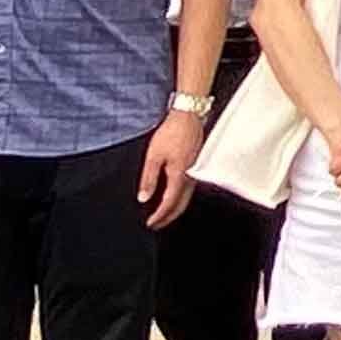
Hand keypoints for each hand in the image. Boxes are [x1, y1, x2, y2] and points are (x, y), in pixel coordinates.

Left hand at [138, 111, 208, 229]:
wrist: (189, 115)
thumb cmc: (172, 132)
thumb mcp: (153, 156)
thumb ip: (149, 178)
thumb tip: (143, 197)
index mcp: (179, 175)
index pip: (169, 203)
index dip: (159, 216)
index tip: (150, 223)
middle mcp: (191, 176)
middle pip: (181, 205)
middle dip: (169, 217)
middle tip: (157, 224)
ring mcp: (196, 170)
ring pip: (187, 197)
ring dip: (175, 208)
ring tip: (164, 213)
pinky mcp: (197, 164)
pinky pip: (190, 188)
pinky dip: (181, 197)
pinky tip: (174, 194)